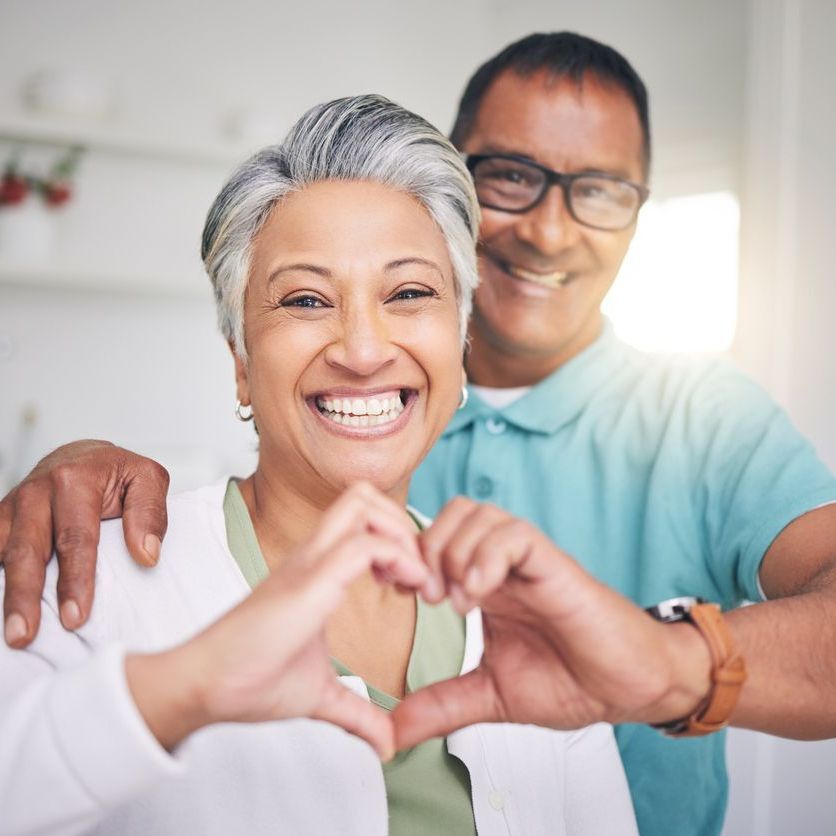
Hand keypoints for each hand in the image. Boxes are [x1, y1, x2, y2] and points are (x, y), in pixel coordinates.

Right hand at [0, 440, 169, 646]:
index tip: (75, 616)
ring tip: (12, 633)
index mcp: (74, 480)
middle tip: (25, 635)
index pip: (75, 538)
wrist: (81, 456)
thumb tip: (147, 554)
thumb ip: (150, 513)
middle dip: (24, 596)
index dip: (75, 579)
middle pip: (27, 551)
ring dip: (4, 594)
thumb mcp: (147, 478)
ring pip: (2, 554)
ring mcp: (12, 506)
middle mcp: (37, 492)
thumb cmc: (117, 473)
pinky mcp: (0, 519)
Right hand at [126, 482, 426, 758]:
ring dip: (402, 533)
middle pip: (364, 494)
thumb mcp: (321, 693)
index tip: (413, 585)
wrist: (205, 688)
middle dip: (403, 522)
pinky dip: (398, 558)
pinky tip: (404, 591)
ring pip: (363, 502)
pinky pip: (363, 545)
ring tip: (414, 580)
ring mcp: (310, 563)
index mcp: (316, 569)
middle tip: (419, 572)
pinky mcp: (309, 582)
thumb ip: (358, 712)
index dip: (399, 538)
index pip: (363, 517)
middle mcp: (314, 555)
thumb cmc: (252, 681)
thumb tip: (388, 744)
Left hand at [393, 498, 711, 747]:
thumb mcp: (490, 695)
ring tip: (457, 602)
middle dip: (426, 548)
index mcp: (484, 584)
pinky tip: (479, 596)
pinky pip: (514, 534)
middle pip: (452, 513)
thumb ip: (442, 706)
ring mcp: (528, 561)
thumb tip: (393, 731)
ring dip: (453, 553)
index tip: (398, 594)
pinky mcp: (554, 565)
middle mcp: (503, 564)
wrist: (630, 688)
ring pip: (477, 514)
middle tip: (429, 598)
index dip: (408, 556)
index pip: (435, 536)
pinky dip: (485, 557)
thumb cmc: (571, 682)